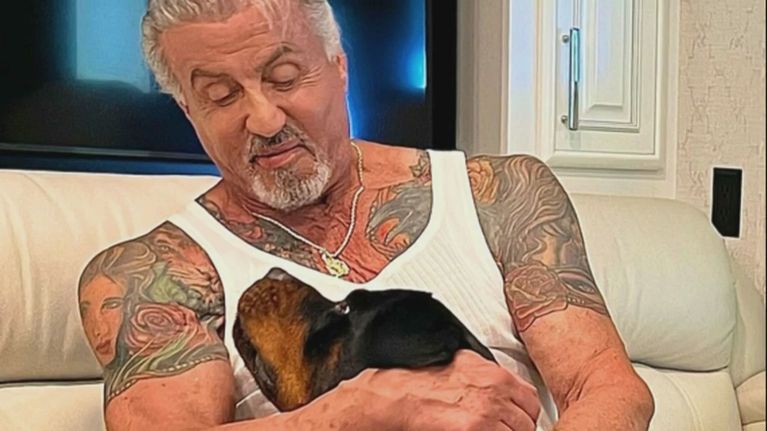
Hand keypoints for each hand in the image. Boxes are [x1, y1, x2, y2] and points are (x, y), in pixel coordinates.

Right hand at [307, 349, 539, 430]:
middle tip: (498, 429)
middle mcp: (494, 393)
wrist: (394, 398)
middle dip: (515, 428)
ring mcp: (486, 415)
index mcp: (494, 376)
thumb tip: (501, 386)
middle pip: (526, 422)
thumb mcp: (460, 363)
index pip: (531, 400)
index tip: (515, 420)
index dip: (523, 413)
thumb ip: (486, 374)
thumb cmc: (418, 382)